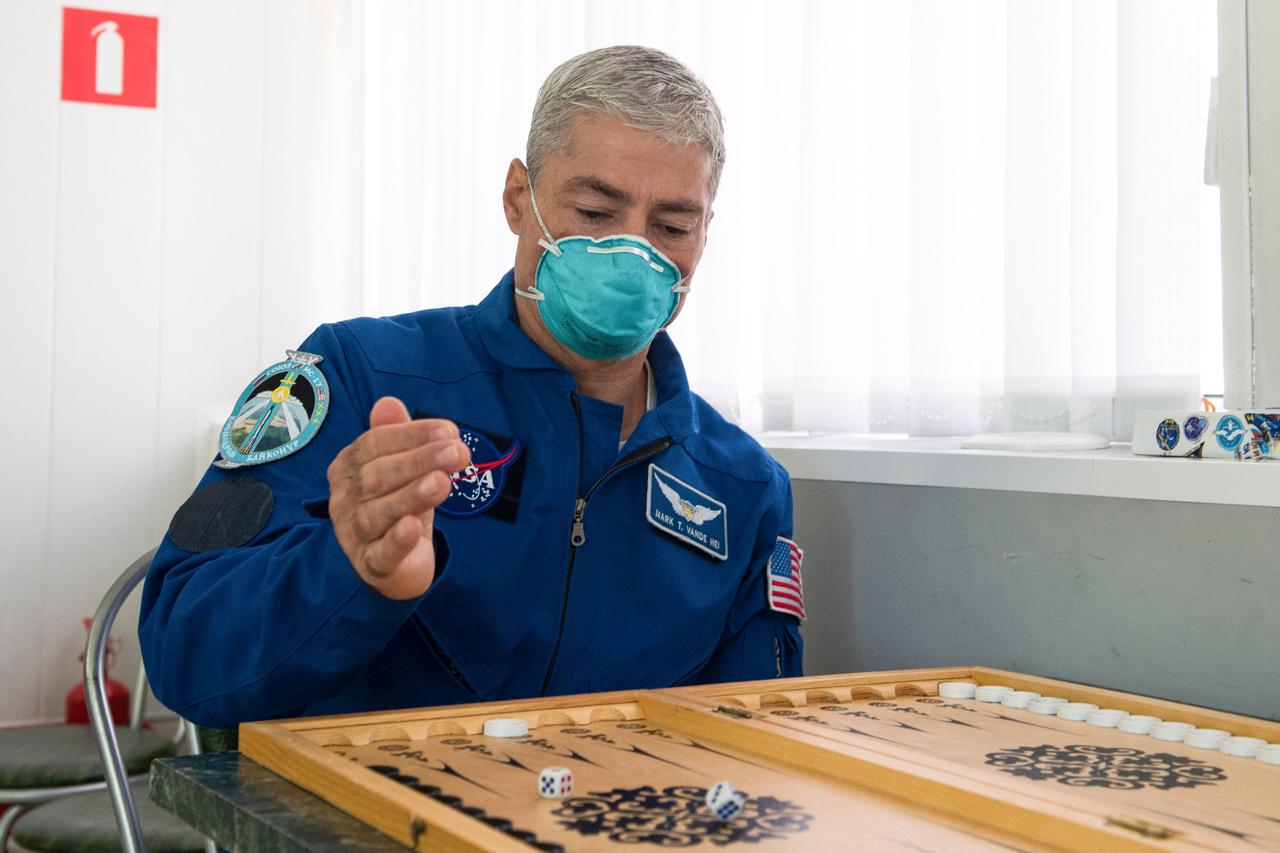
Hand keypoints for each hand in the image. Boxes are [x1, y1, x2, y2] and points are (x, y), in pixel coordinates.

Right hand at [327, 397, 469, 599]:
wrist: (396, 563)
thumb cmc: (398, 505)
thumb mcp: (401, 468)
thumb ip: (396, 436)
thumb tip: (388, 402)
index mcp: (348, 468)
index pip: (375, 444)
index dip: (413, 435)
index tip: (450, 431)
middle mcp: (344, 500)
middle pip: (377, 476)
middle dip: (419, 461)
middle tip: (458, 452)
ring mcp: (354, 535)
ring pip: (378, 514)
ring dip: (411, 495)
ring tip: (443, 482)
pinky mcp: (372, 565)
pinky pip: (381, 553)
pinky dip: (397, 540)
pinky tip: (414, 527)